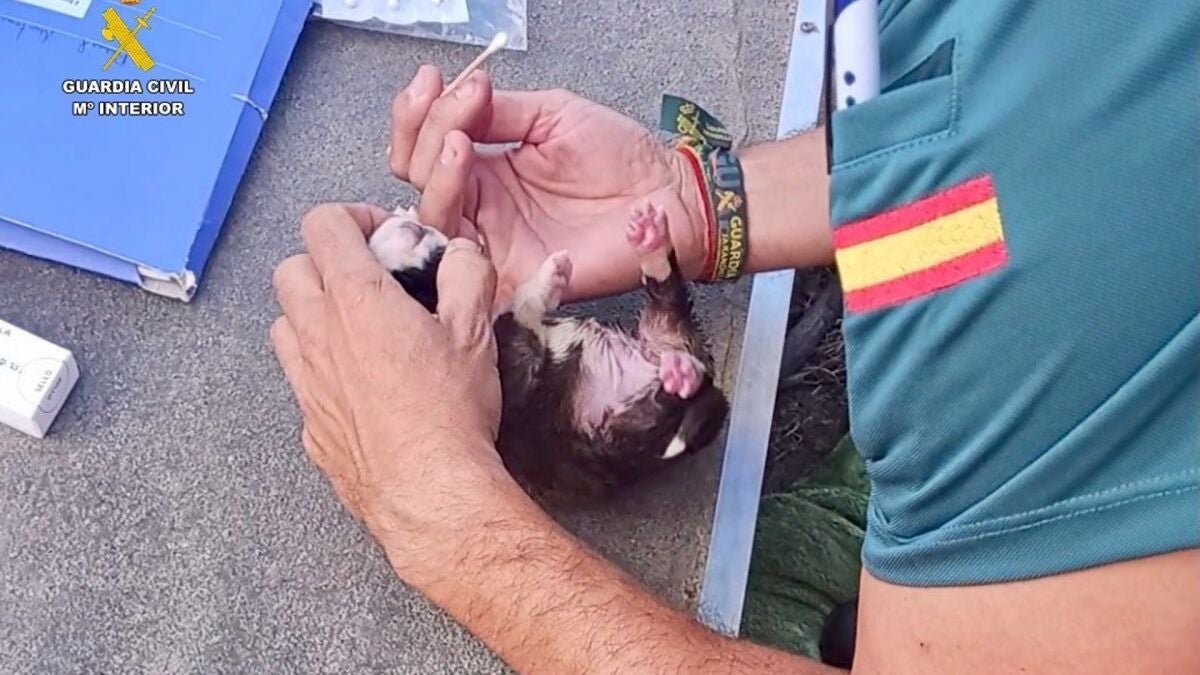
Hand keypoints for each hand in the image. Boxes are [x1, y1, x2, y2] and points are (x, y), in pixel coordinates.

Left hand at [270, 200, 511, 582]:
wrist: (429, 493)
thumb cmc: (450, 410)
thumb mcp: (475, 330)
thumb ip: (467, 274)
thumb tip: (460, 253)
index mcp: (356, 299)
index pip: (323, 225)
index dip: (354, 218)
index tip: (386, 237)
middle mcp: (317, 334)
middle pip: (291, 269)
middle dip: (326, 262)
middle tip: (370, 279)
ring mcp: (306, 382)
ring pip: (284, 323)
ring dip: (313, 313)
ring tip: (359, 330)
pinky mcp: (310, 424)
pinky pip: (300, 378)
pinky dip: (321, 367)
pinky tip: (363, 386)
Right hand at [388, 66, 707, 304]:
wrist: (667, 197)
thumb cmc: (621, 157)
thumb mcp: (551, 115)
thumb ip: (497, 111)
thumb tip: (451, 94)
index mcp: (484, 168)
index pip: (424, 145)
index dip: (417, 112)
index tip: (434, 78)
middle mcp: (480, 206)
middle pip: (414, 179)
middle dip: (422, 135)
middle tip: (455, 108)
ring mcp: (492, 243)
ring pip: (430, 216)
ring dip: (434, 171)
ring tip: (460, 141)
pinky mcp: (511, 277)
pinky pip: (462, 265)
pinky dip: (452, 219)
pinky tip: (465, 175)